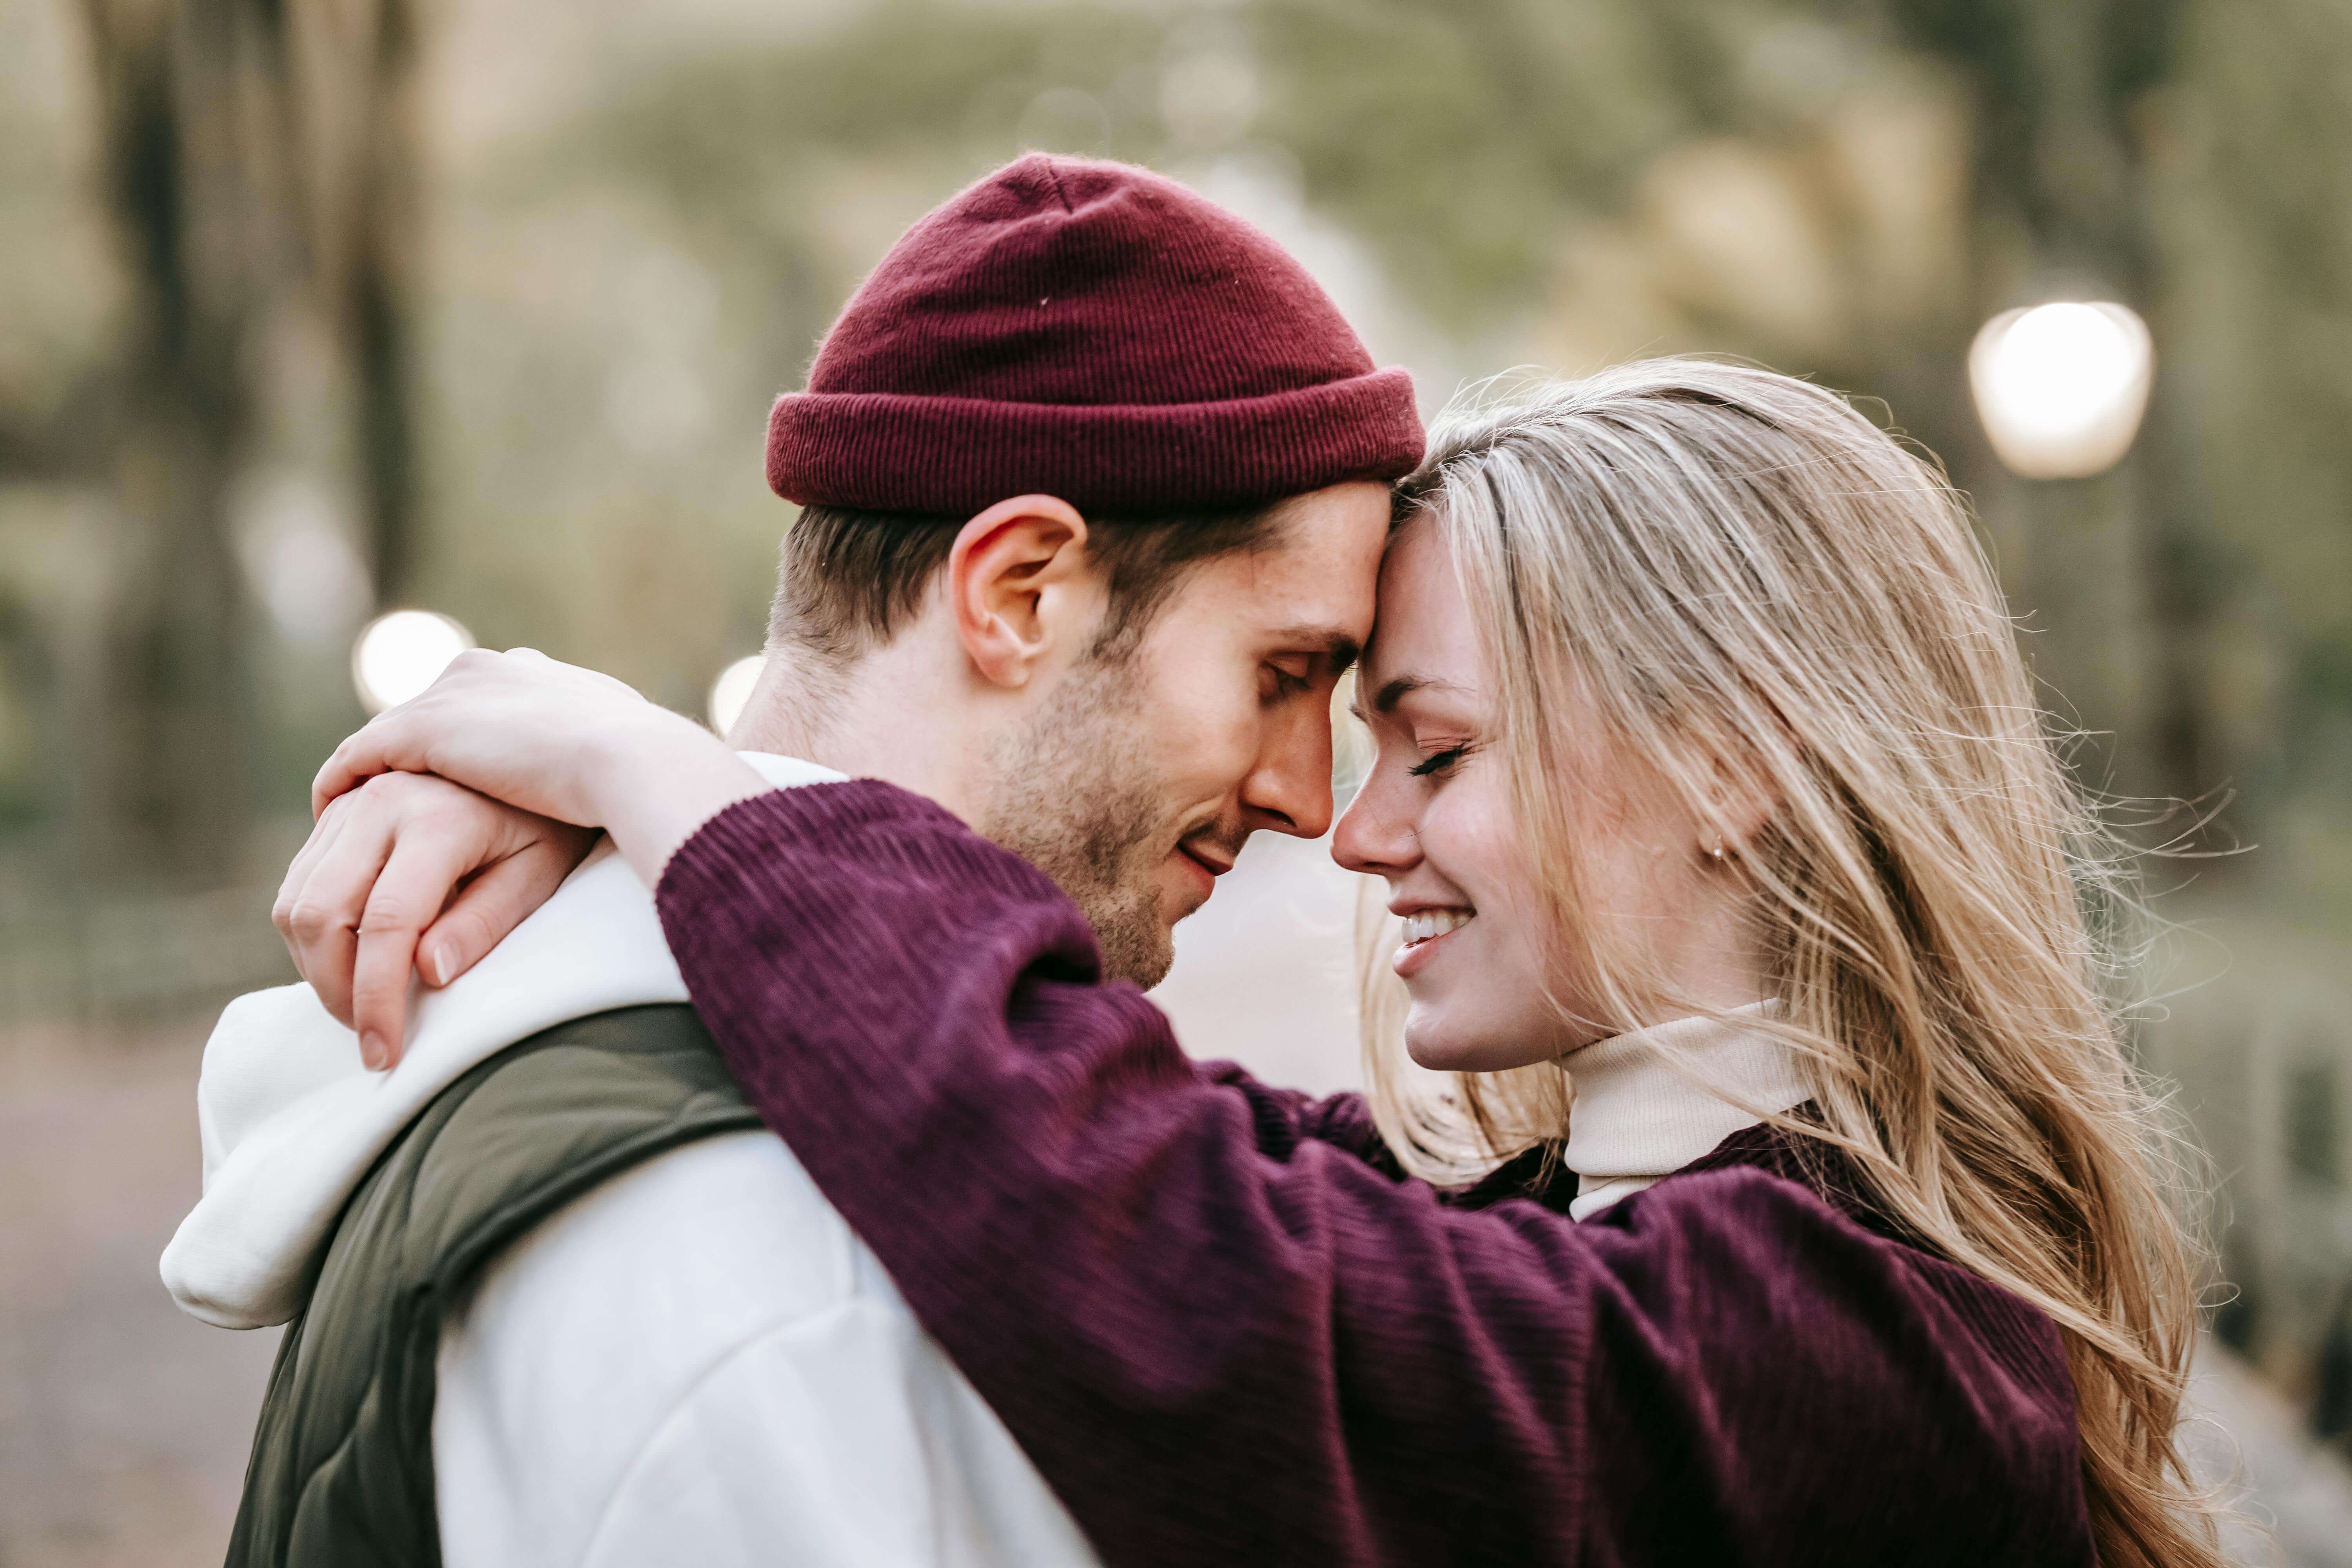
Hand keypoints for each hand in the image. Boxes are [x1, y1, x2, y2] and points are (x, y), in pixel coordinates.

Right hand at [275, 772, 598, 1067]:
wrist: (535, 757)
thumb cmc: (545, 826)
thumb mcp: (537, 875)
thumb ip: (484, 923)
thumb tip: (427, 973)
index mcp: (438, 821)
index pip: (388, 924)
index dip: (377, 997)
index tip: (384, 1053)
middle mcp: (383, 803)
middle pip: (321, 915)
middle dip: (333, 990)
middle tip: (369, 1034)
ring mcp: (352, 803)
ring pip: (296, 902)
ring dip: (315, 966)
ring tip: (362, 1005)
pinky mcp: (336, 812)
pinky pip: (297, 885)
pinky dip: (311, 935)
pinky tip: (350, 963)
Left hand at [312, 648, 771, 888]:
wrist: (631, 759)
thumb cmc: (639, 772)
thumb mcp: (610, 755)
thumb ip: (585, 753)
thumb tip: (587, 772)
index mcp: (531, 672)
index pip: (476, 703)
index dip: (458, 742)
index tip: (444, 781)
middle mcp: (484, 669)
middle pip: (427, 715)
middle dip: (406, 757)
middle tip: (381, 807)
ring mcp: (450, 694)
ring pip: (387, 735)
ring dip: (368, 775)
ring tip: (348, 820)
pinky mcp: (423, 728)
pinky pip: (359, 757)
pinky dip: (341, 783)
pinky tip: (330, 817)